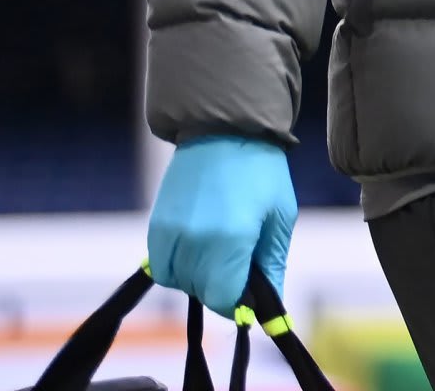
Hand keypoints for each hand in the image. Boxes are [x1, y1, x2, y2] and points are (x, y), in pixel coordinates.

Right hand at [147, 136, 296, 310]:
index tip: (250, 294)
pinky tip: (199, 244)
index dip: (238, 302)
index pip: (223, 297)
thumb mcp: (278, 216)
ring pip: (178, 281)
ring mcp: (170, 233)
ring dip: (198, 277)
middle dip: (222, 288)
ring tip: (220, 249)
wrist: (224, 129)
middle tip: (241, 263)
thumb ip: (271, 264)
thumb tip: (269, 305)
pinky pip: (161, 265)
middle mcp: (194, 240)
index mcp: (230, 239)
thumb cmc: (261, 171)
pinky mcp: (155, 225)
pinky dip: (178, 265)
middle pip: (201, 292)